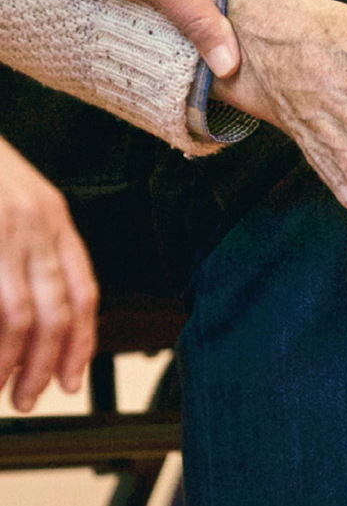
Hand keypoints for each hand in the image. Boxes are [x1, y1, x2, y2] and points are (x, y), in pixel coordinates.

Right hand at [0, 138, 97, 411]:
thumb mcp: (24, 202)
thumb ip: (40, 247)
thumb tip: (47, 314)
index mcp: (55, 218)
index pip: (85, 291)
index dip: (82, 342)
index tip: (72, 379)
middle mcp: (36, 226)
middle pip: (57, 311)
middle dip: (46, 365)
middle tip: (32, 396)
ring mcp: (4, 233)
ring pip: (19, 316)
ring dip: (11, 363)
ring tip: (1, 388)